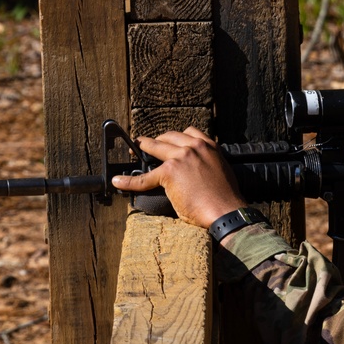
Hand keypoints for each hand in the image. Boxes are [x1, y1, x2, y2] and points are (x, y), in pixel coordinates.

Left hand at [111, 127, 246, 228]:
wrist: (226, 211)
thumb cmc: (225, 198)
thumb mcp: (221, 171)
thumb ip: (208, 163)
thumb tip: (199, 169)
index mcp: (209, 147)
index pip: (188, 132)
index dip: (174, 137)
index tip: (168, 140)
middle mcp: (194, 147)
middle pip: (169, 136)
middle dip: (157, 140)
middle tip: (148, 144)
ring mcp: (180, 158)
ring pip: (155, 146)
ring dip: (142, 147)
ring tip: (133, 150)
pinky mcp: (168, 173)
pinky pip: (143, 177)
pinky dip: (129, 180)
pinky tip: (118, 181)